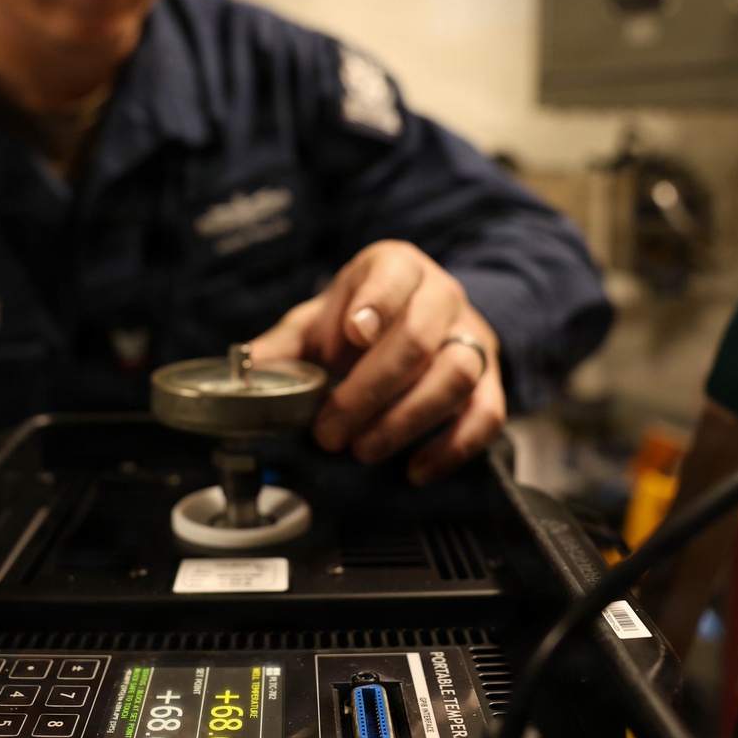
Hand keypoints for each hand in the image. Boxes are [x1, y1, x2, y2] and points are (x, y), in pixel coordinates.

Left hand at [249, 240, 504, 484]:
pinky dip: (452, 447)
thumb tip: (246, 373)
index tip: (353, 334)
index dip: (375, 304)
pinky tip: (416, 469)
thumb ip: (284, 347)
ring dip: (406, 420)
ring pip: (456, 375)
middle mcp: (440, 296)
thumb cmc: (359, 323)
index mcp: (395, 267)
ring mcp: (471, 337)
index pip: (392, 275)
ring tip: (364, 449)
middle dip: (370, 389)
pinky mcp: (491, 379)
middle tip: (331, 429)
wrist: (413, 322)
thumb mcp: (317, 323)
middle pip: (418, 337)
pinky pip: (486, 413)